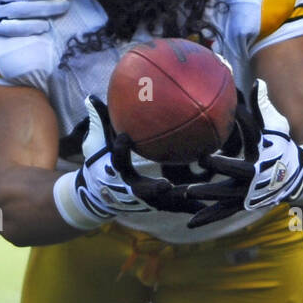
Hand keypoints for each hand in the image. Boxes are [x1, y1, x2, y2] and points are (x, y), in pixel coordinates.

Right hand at [55, 98, 191, 228]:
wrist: (100, 193)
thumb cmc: (100, 162)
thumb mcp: (97, 142)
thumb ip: (100, 120)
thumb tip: (92, 96)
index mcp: (116, 171)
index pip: (117, 160)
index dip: (120, 150)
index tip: (124, 137)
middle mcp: (130, 189)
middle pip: (141, 191)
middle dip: (152, 189)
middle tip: (165, 184)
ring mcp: (144, 200)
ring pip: (163, 202)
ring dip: (178, 200)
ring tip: (196, 196)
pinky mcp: (156, 205)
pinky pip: (176, 206)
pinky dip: (191, 206)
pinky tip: (210, 203)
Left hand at [184, 79, 302, 227]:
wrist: (301, 174)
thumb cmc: (284, 146)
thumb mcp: (276, 126)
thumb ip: (262, 107)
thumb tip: (256, 81)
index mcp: (259, 168)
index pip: (238, 167)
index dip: (222, 163)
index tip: (204, 158)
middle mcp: (253, 187)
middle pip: (228, 191)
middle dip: (209, 191)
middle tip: (188, 190)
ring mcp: (248, 199)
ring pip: (223, 205)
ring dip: (204, 208)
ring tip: (182, 206)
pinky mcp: (242, 205)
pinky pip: (223, 214)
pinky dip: (208, 218)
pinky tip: (190, 224)